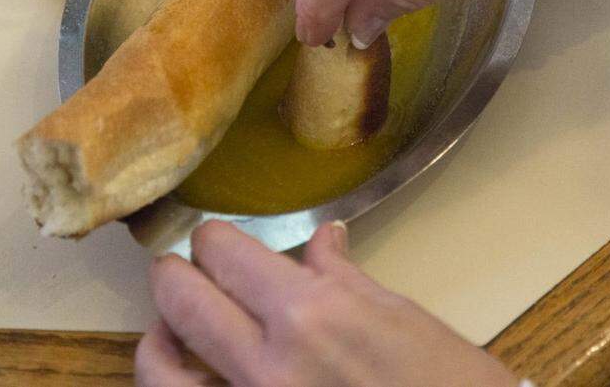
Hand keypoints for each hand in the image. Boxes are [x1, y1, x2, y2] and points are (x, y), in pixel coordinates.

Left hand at [136, 220, 518, 386]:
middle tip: (180, 265)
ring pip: (160, 368)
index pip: (229, 255)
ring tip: (169, 320)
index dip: (213, 238)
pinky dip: (171, 383)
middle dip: (175, 273)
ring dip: (160, 333)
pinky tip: (181, 373)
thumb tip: (321, 241)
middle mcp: (268, 362)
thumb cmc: (449, 383)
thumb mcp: (402, 317)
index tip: (215, 236)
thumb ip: (344, 278)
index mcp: (314, 312)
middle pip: (185, 300)